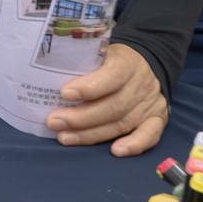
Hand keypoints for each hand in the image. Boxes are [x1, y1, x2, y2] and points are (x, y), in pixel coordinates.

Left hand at [44, 43, 167, 156]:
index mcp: (126, 63)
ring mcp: (150, 103)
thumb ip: (81, 60)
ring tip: (65, 137)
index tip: (64, 93)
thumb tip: (44, 74)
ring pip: (122, 122)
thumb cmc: (112, 59)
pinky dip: (135, 145)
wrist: (148, 61)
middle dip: (81, 118)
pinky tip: (115, 151)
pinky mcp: (158, 118)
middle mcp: (141, 85)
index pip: (110, 76)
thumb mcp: (99, 50)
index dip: (88, 87)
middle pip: (113, 106)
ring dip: (92, 134)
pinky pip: (150, 135)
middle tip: (54, 121)